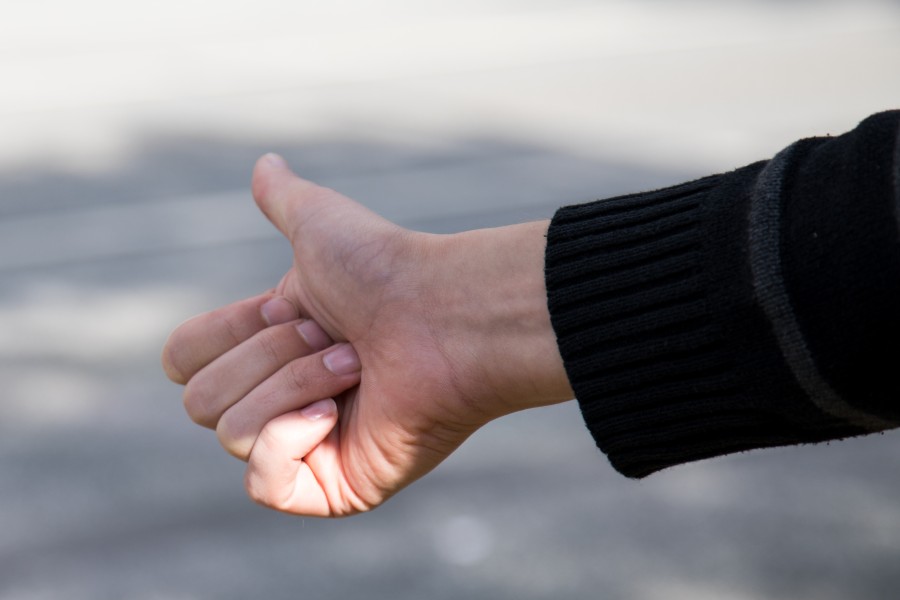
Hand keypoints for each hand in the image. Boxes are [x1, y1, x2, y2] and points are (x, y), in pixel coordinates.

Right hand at [162, 154, 573, 516]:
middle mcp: (278, 399)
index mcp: (265, 348)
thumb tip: (265, 164)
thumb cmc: (386, 270)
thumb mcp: (319, 223)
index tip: (288, 308)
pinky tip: (338, 415)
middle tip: (337, 338)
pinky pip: (263, 484)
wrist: (446, 314)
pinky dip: (291, 441)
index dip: (224, 332)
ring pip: (232, 433)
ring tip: (356, 366)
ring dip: (294, 387)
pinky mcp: (330, 488)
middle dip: (269, 358)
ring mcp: (303, 446)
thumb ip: (283, 198)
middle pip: (200, 400)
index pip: (184, 360)